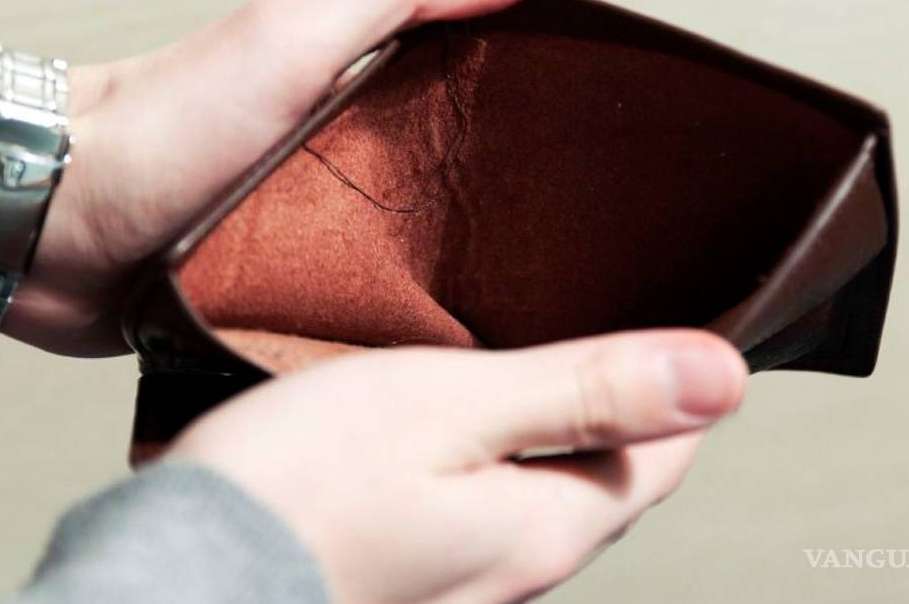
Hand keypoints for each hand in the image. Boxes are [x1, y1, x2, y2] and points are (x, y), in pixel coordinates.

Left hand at [0, 0, 552, 354]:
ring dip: (459, 285)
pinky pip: (362, 317)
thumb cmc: (158, 125)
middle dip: (512, 215)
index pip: (477, 86)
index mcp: (361, 92)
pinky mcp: (287, 302)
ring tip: (529, 316)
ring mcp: (317, 238)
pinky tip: (438, 352)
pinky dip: (396, 329)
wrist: (46, 224)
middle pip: (455, 185)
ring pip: (415, 260)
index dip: (540, 105)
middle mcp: (345, 165)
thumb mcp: (294, 36)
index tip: (603, 135)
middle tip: (582, 255)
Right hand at [171, 330, 747, 603]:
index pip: (664, 459)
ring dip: (560, 438)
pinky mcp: (414, 580)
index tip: (685, 331)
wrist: (187, 572)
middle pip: (610, 483)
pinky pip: (487, 517)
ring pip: (547, 500)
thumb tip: (721, 381)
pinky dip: (497, 466)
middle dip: (626, 415)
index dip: (681, 391)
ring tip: (545, 373)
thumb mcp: (455, 404)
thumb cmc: (303, 483)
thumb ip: (586, 392)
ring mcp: (466, 585)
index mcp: (547, 525)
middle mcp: (519, 571)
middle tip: (621, 340)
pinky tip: (462, 435)